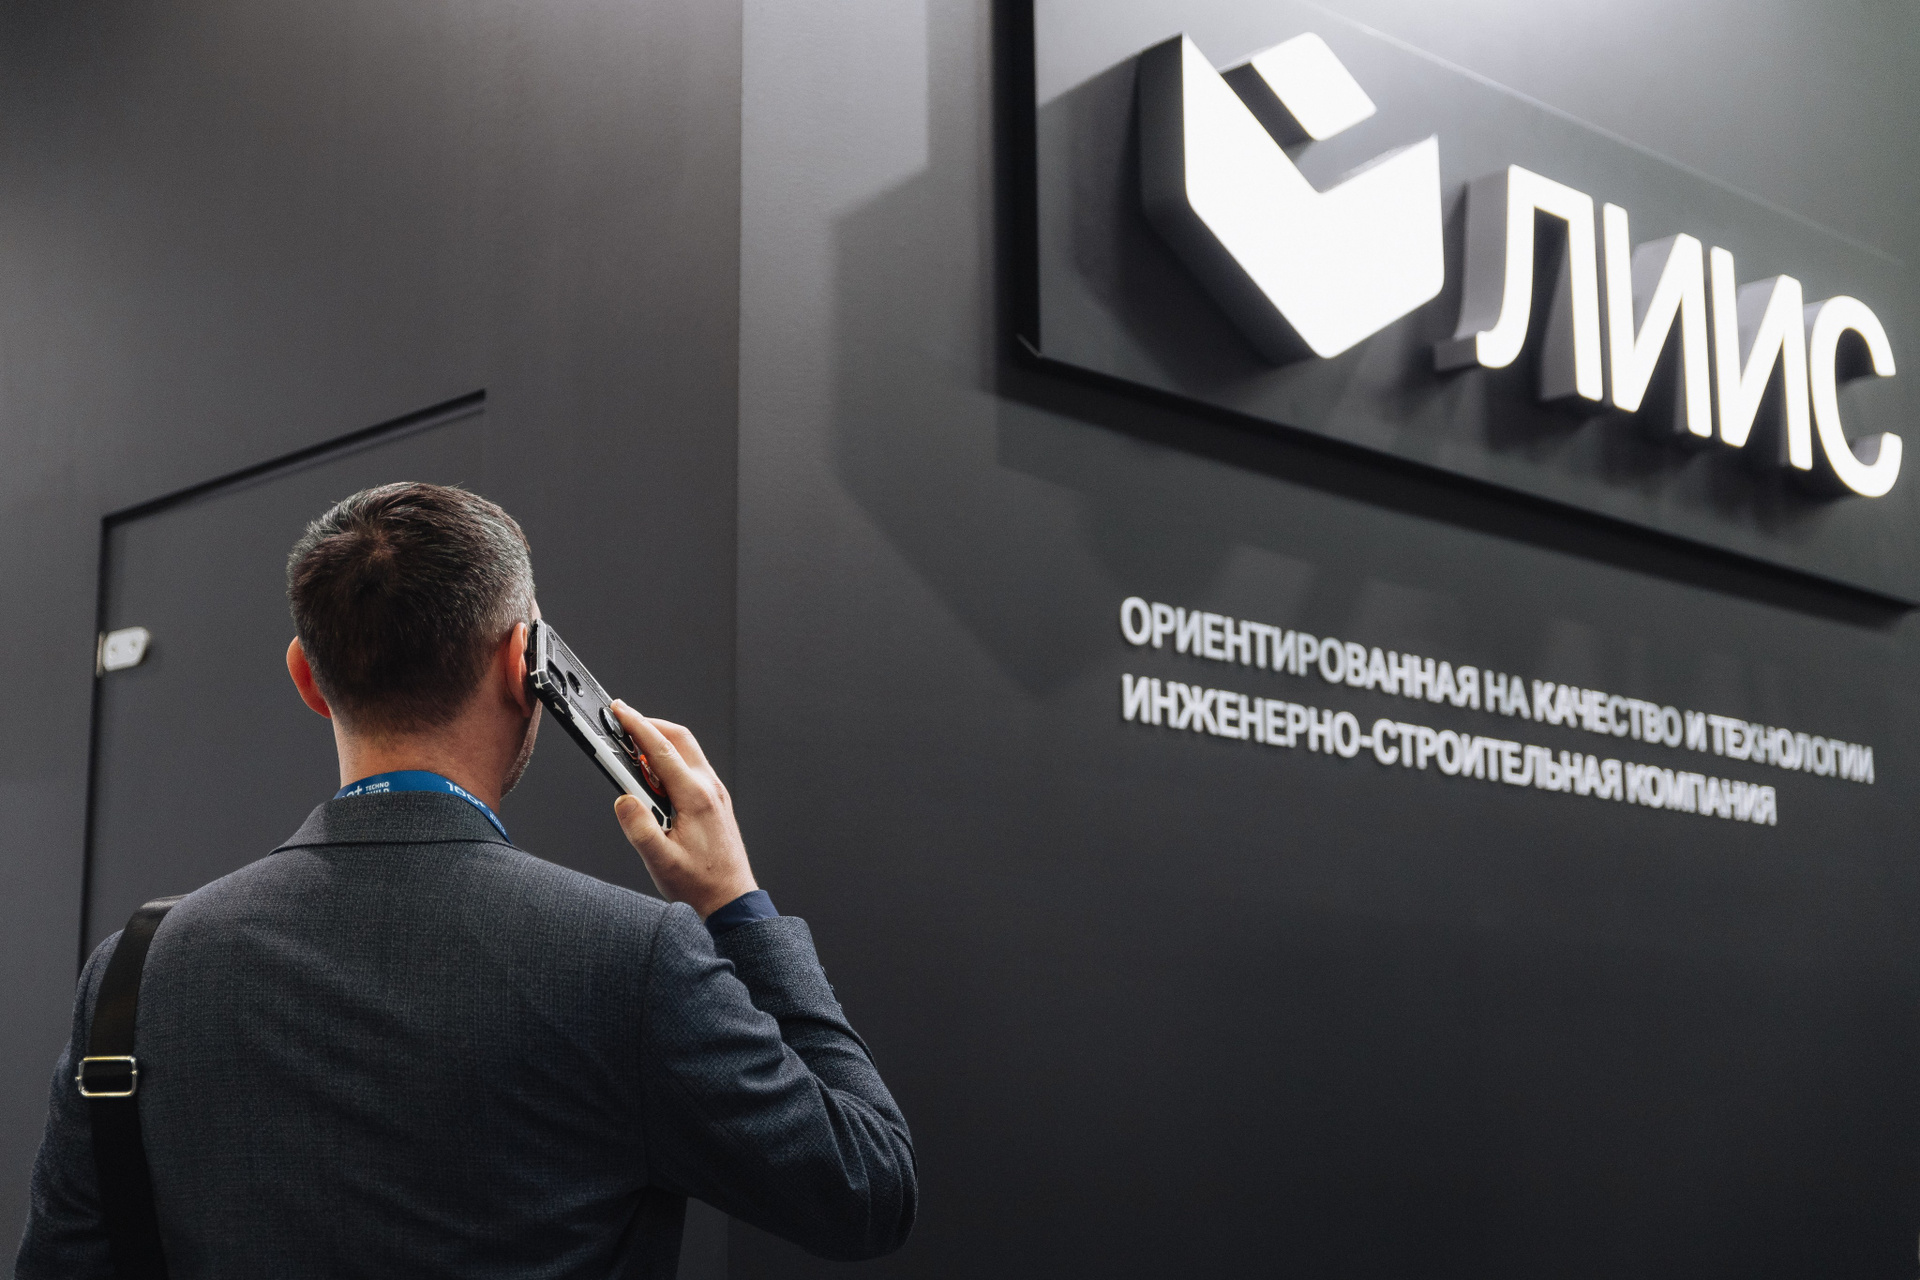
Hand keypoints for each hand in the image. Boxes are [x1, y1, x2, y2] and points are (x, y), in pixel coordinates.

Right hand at [608, 701, 756, 918]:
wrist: (731, 898)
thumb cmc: (699, 884)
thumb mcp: (660, 861)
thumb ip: (639, 828)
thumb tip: (623, 799)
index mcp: (695, 797)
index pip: (662, 750)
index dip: (637, 726)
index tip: (619, 711)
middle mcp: (710, 788)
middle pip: (680, 739)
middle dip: (650, 724)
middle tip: (623, 721)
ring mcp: (716, 793)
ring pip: (688, 751)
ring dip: (661, 741)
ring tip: (633, 748)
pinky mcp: (716, 801)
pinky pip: (693, 767)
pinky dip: (671, 759)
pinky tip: (653, 775)